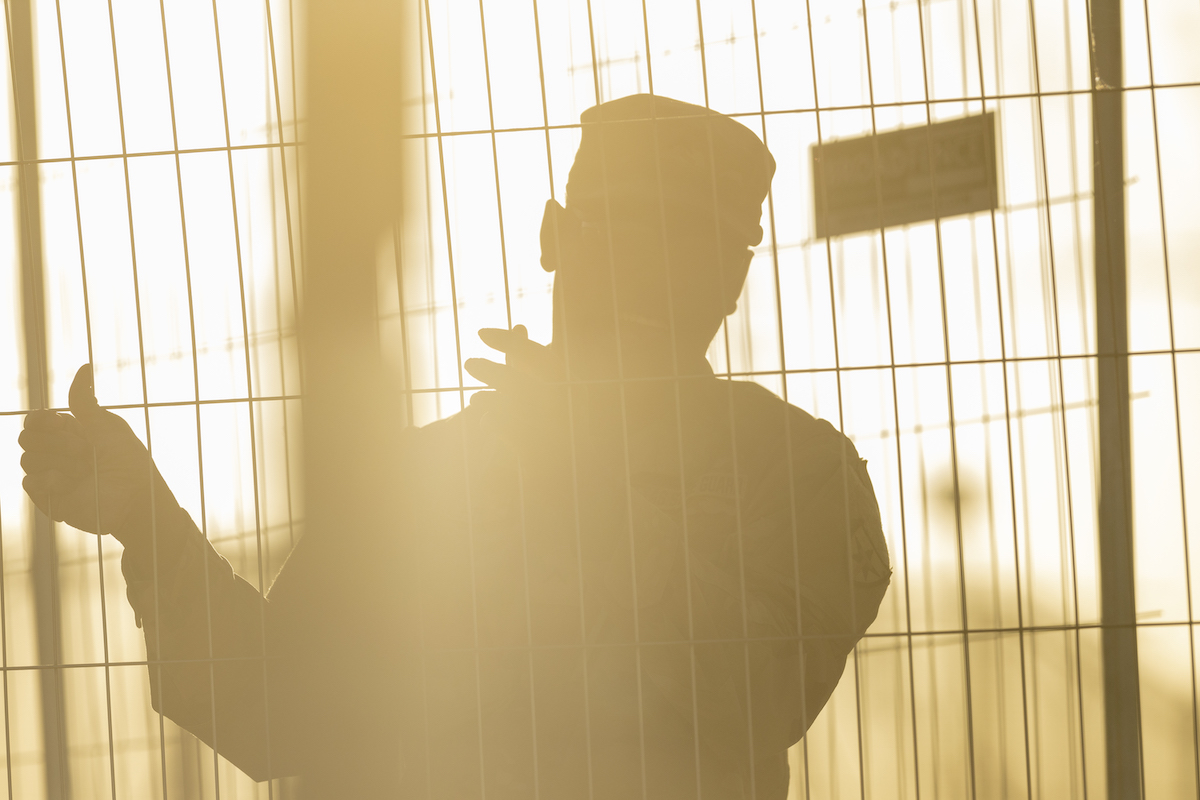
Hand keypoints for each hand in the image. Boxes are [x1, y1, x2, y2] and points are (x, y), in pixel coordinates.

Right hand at [19, 364, 174, 541]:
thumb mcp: (107, 426)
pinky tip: (70, 486)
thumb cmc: (128, 461)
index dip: (40, 420)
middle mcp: (58, 453)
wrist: (135, 499)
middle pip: (26, 438)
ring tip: (83, 472)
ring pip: (27, 461)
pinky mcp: (50, 499)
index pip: (36, 421)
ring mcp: (52, 476)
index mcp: (70, 433)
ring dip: (57, 463)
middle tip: (83, 452)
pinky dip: (49, 483)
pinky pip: (30, 485)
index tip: (57, 422)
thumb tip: (85, 366)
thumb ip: (85, 402)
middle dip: (55, 443)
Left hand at [464, 326, 574, 465]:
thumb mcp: (547, 386)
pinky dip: (491, 422)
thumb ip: (531, 360)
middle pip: (519, 384)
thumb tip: (519, 325)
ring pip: (511, 407)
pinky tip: (485, 422)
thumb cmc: (558, 419)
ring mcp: (554, 431)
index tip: (480, 333)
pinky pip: (506, 431)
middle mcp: (566, 406)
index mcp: (571, 386)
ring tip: (476, 399)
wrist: (573, 466)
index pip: (537, 356)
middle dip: (491, 371)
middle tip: (468, 363)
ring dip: (488, 399)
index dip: (508, 341)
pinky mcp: (539, 454)